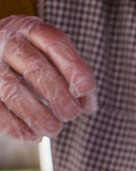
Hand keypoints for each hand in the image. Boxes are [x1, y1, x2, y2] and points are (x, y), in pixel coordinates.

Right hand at [0, 16, 95, 143]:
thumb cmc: (37, 65)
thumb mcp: (56, 62)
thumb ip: (75, 79)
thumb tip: (88, 106)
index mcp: (31, 29)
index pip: (55, 43)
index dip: (74, 68)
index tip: (86, 91)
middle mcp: (6, 41)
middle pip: (35, 67)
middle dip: (58, 95)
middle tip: (71, 114)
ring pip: (12, 89)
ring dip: (37, 115)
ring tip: (53, 129)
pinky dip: (16, 127)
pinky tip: (33, 137)